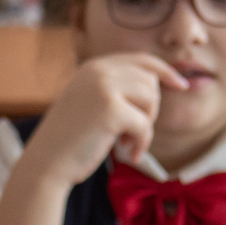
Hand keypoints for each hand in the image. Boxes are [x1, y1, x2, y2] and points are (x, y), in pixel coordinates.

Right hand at [17, 53, 188, 187]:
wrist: (44, 164)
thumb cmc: (67, 141)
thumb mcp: (88, 104)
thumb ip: (114, 89)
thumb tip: (155, 82)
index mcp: (93, 67)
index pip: (141, 60)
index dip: (165, 72)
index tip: (181, 86)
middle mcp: (99, 71)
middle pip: (150, 81)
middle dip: (150, 109)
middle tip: (133, 133)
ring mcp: (104, 88)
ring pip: (151, 100)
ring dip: (146, 126)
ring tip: (128, 144)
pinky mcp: (111, 110)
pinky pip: (145, 125)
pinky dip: (142, 143)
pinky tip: (128, 155)